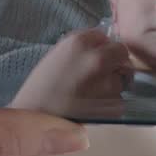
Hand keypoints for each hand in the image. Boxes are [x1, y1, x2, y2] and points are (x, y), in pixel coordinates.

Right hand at [8, 27, 131, 117]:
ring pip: (121, 78)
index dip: (101, 47)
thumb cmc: (41, 87)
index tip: (93, 57)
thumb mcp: (57, 53)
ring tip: (88, 94)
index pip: (106, 37)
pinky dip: (109, 104)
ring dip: (111, 84)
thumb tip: (105, 43)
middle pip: (121, 53)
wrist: (34, 117)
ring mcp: (107, 83)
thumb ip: (83, 45)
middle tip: (99, 75)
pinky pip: (119, 100)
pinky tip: (91, 106)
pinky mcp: (112, 106)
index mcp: (80, 42)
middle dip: (113, 62)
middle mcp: (97, 59)